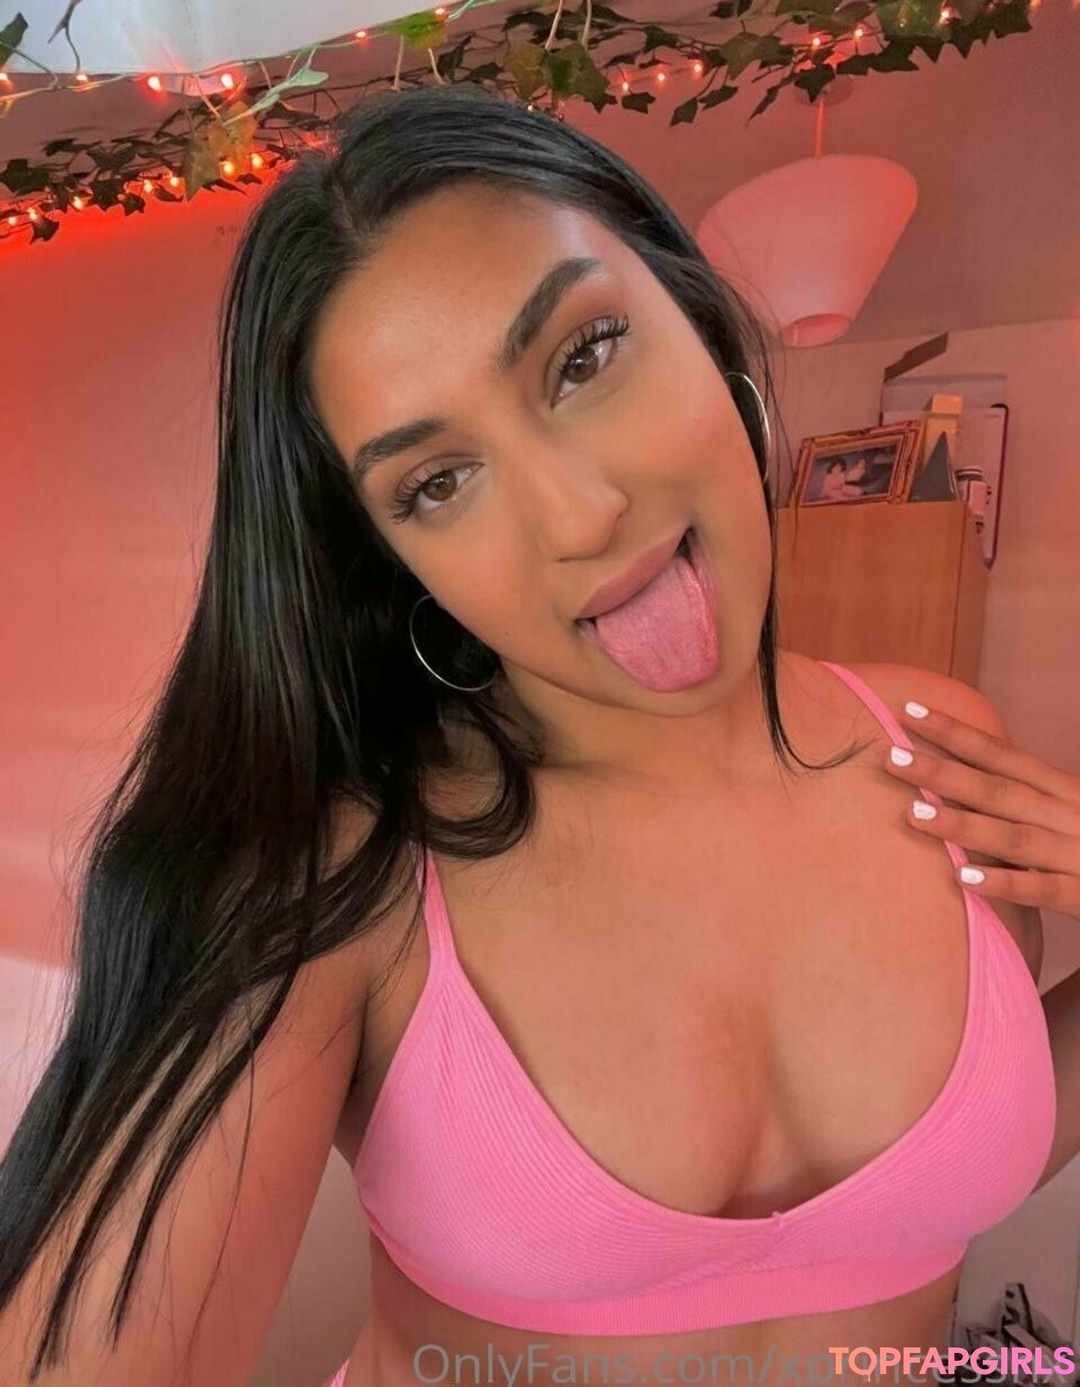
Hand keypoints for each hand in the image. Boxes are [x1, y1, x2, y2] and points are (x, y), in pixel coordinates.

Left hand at [882, 702, 1079, 918]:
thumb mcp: (1070, 811)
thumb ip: (1029, 797)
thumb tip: (966, 780)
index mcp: (1063, 790)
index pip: (1001, 754)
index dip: (956, 732)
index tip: (909, 710)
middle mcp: (1070, 813)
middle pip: (998, 788)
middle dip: (943, 771)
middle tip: (891, 756)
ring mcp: (1079, 853)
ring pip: (1014, 836)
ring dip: (963, 824)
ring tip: (913, 813)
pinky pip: (1042, 888)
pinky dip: (1005, 882)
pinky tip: (965, 879)